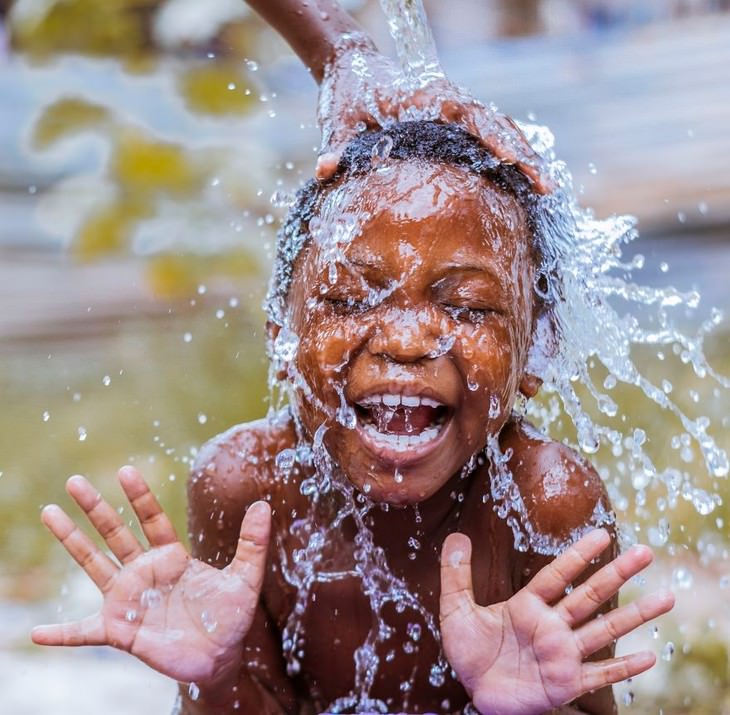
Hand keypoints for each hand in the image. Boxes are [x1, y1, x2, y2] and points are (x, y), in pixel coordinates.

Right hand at [31, 466, 270, 686]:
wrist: (220, 658)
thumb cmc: (230, 616)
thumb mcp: (246, 578)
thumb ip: (253, 543)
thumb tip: (264, 504)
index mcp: (171, 556)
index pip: (152, 518)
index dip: (139, 496)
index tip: (125, 470)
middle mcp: (144, 571)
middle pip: (115, 532)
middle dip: (95, 507)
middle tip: (74, 480)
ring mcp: (128, 599)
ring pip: (94, 565)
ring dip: (72, 541)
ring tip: (49, 513)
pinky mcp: (120, 631)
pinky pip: (84, 633)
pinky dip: (62, 634)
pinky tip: (36, 633)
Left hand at [315, 40, 552, 193]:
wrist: (351, 67)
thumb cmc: (346, 93)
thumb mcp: (338, 120)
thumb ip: (336, 146)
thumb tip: (324, 171)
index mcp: (428, 97)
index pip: (468, 116)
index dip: (492, 136)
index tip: (513, 157)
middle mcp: (449, 100)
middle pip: (496, 124)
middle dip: (523, 154)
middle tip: (545, 185)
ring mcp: (455, 109)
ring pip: (500, 128)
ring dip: (524, 154)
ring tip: (546, 186)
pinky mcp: (454, 120)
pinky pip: (490, 134)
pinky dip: (510, 151)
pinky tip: (523, 178)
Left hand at [439, 529, 673, 714]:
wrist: (475, 694)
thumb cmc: (469, 652)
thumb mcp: (456, 610)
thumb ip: (455, 575)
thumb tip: (455, 536)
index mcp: (528, 605)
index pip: (557, 574)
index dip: (579, 554)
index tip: (602, 533)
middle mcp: (552, 625)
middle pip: (590, 594)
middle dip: (617, 574)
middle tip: (647, 552)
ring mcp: (563, 654)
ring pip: (604, 630)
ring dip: (635, 615)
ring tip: (667, 597)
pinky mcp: (567, 682)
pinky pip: (601, 674)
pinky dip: (624, 667)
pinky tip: (650, 657)